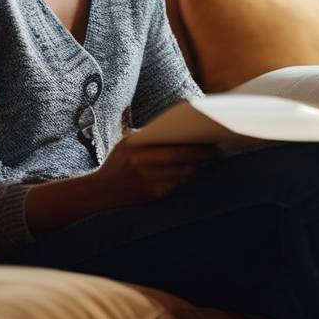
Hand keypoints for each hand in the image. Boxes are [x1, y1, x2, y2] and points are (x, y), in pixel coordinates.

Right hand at [92, 140, 220, 205]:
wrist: (101, 190)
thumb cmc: (119, 161)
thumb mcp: (127, 142)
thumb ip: (149, 134)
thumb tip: (178, 123)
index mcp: (136, 147)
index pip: (172, 144)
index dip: (193, 143)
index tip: (208, 137)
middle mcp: (141, 164)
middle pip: (180, 159)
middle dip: (202, 155)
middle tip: (217, 151)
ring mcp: (147, 181)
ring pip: (182, 174)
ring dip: (197, 167)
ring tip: (209, 159)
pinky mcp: (152, 195)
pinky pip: (176, 185)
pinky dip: (186, 178)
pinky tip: (194, 171)